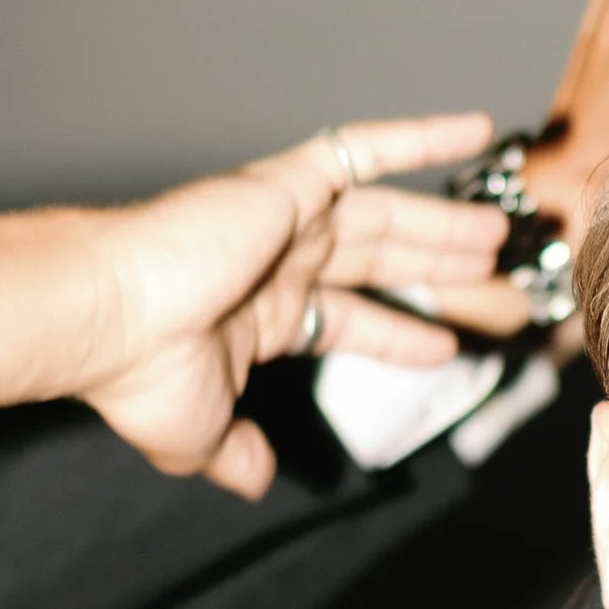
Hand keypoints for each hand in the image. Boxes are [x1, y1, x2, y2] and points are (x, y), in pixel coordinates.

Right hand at [0, 115, 504, 494]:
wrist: (110, 316)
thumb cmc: (141, 374)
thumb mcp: (200, 438)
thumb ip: (237, 454)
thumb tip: (259, 480)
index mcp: (259, 315)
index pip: (346, 318)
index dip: (397, 331)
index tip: (443, 345)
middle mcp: (276, 260)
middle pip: (378, 258)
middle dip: (432, 265)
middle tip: (489, 269)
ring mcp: (284, 218)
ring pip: (386, 213)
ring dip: (443, 220)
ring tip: (498, 230)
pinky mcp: (288, 182)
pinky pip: (366, 150)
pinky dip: (422, 136)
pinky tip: (476, 128)